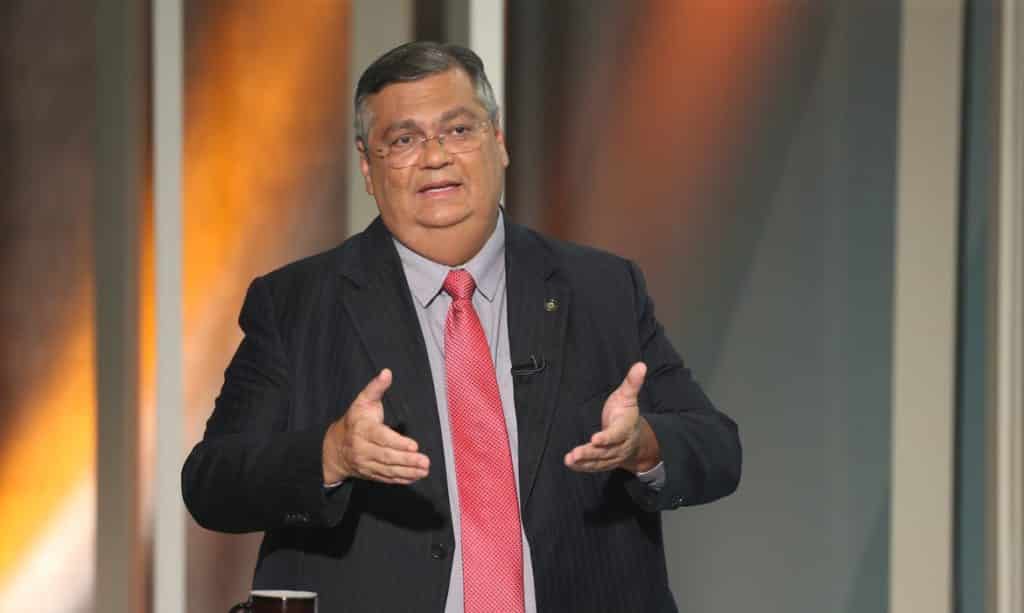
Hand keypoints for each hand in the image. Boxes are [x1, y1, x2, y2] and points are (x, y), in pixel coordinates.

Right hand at [322, 369, 429, 484]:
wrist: (335, 447)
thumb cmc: (355, 419)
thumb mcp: (363, 400)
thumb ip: (376, 387)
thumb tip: (387, 372)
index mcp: (362, 430)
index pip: (381, 438)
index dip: (398, 443)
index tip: (414, 445)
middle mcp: (362, 449)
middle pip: (387, 456)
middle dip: (407, 460)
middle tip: (425, 461)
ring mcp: (366, 464)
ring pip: (388, 469)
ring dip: (408, 471)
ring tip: (424, 470)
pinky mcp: (370, 473)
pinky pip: (387, 478)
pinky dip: (402, 479)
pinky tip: (416, 476)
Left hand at [564, 362, 659, 473]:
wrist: (636, 438)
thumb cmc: (627, 414)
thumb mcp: (628, 397)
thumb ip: (632, 383)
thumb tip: (640, 365)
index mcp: (625, 428)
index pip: (616, 435)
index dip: (606, 438)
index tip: (595, 439)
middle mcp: (620, 445)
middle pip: (605, 451)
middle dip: (590, 453)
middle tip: (575, 454)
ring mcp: (613, 456)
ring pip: (599, 461)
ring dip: (584, 462)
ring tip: (570, 459)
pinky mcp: (605, 462)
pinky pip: (594, 466)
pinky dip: (582, 467)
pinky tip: (570, 464)